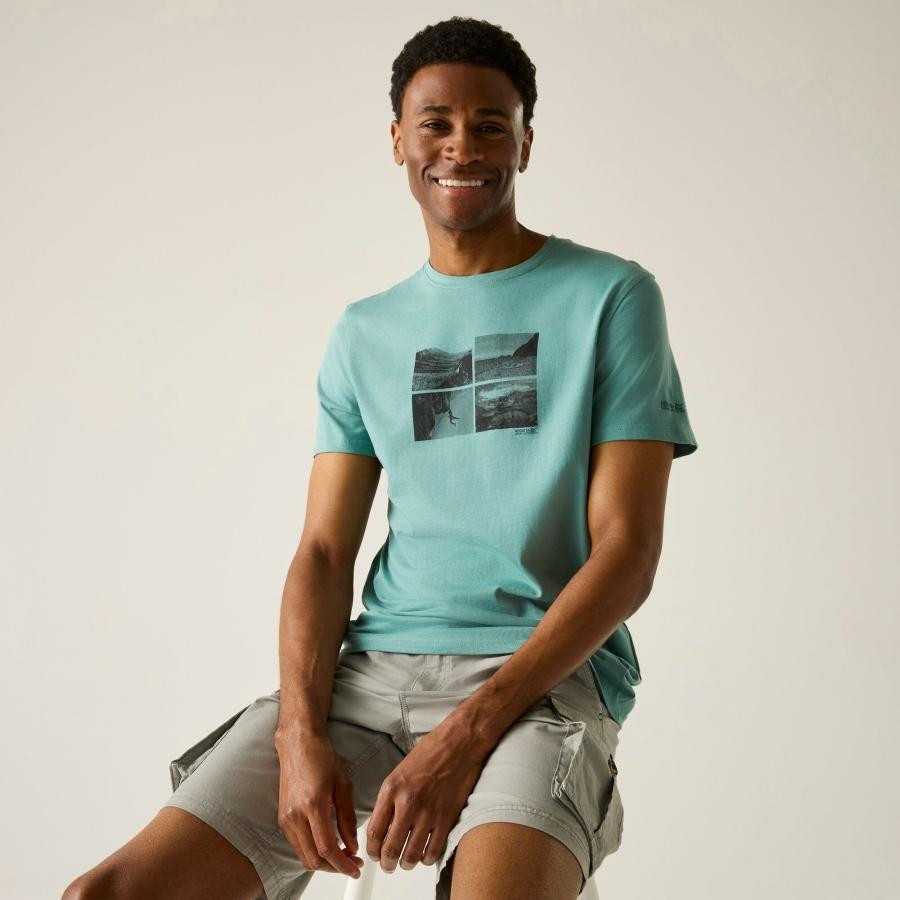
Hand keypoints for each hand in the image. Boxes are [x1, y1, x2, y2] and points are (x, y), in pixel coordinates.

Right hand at [274, 728, 364, 878]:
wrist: (298, 744)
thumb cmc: (320, 757)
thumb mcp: (343, 785)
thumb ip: (347, 818)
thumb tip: (352, 844)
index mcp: (312, 805)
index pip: (327, 848)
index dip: (343, 864)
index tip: (355, 867)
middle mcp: (295, 815)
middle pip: (313, 859)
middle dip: (334, 867)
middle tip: (352, 863)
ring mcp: (286, 819)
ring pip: (304, 856)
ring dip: (323, 862)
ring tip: (343, 856)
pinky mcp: (282, 819)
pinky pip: (297, 845)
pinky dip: (313, 852)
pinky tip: (328, 845)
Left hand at [366, 724, 486, 873]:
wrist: (459, 744)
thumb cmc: (431, 752)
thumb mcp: (400, 772)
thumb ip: (390, 799)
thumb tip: (383, 825)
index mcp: (391, 790)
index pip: (374, 832)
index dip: (372, 850)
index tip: (374, 854)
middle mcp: (407, 803)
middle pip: (390, 849)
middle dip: (386, 863)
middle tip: (388, 865)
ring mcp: (428, 813)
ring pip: (411, 855)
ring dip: (406, 864)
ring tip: (406, 862)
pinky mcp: (447, 818)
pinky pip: (433, 851)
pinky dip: (427, 859)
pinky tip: (425, 854)